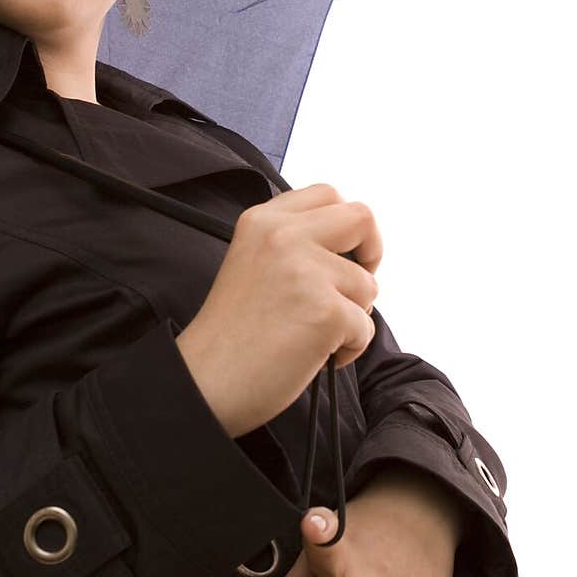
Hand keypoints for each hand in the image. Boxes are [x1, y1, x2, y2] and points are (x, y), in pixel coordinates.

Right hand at [176, 185, 381, 437]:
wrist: (205, 382)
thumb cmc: (231, 334)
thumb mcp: (253, 262)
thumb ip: (293, 244)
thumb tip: (352, 248)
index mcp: (262, 220)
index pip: (328, 195)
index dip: (347, 227)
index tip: (341, 256)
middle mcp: (283, 235)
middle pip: (361, 217)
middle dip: (371, 254)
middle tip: (350, 288)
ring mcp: (306, 270)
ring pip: (368, 285)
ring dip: (352, 316)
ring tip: (312, 335)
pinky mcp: (325, 310)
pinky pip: (365, 328)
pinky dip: (348, 349)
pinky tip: (311, 356)